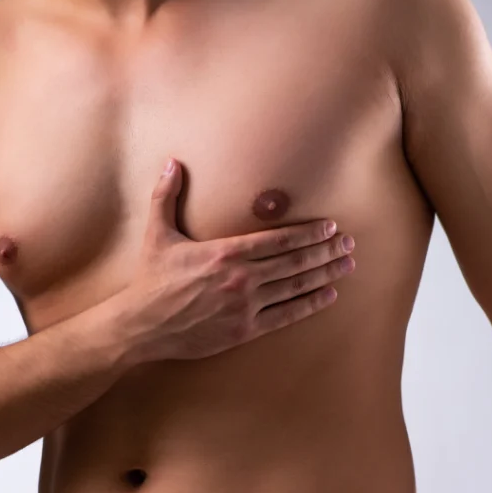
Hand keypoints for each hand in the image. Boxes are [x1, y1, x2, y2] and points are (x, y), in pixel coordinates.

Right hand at [118, 157, 355, 361]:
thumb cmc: (151, 279)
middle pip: (294, 262)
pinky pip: (286, 315)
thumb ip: (167, 196)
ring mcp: (245, 306)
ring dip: (324, 274)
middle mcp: (241, 278)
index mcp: (224, 252)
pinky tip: (327, 295)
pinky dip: (309, 304)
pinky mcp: (244, 330)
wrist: (142, 325)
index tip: (329, 227)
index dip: (309, 233)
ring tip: (346, 265)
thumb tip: (172, 162)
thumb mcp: (157, 233)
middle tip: (348, 244)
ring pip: (295, 286)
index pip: (278, 239)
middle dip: (326, 251)